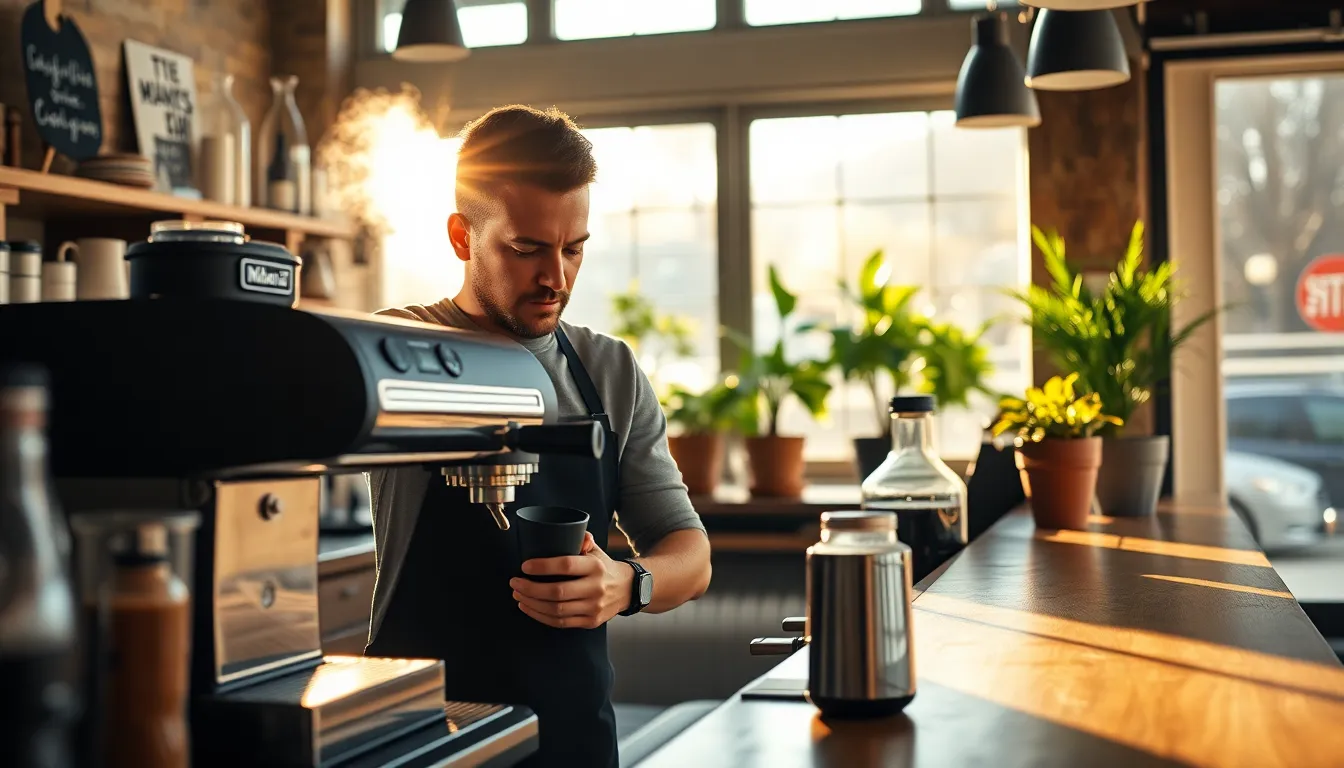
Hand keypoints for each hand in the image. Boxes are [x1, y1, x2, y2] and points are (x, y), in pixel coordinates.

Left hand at [509, 532, 632, 628]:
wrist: (627, 589)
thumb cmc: (603, 568)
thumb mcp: (596, 550)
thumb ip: (582, 540)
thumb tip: (567, 532)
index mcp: (595, 567)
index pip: (566, 565)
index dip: (542, 566)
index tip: (524, 566)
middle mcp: (596, 588)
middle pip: (557, 592)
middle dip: (530, 589)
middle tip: (515, 583)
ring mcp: (593, 607)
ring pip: (556, 610)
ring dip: (532, 603)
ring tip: (518, 595)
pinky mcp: (590, 622)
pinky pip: (560, 622)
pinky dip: (540, 616)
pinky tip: (529, 608)